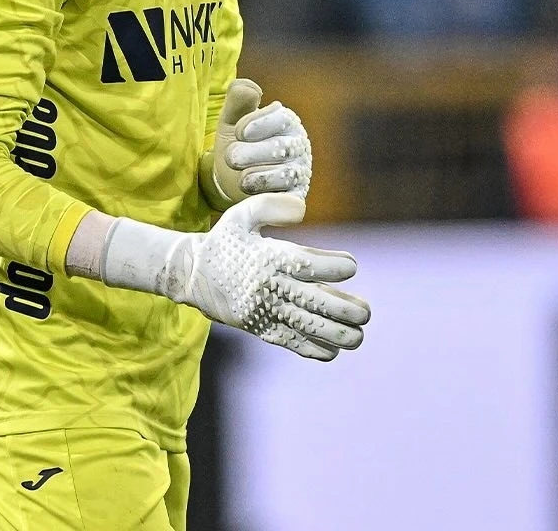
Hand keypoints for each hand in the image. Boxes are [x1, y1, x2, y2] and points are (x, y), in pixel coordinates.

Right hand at [102, 194, 368, 360]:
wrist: (191, 273)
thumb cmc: (224, 240)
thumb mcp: (241, 214)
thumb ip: (272, 206)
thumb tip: (303, 208)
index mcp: (270, 258)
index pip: (312, 265)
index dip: (338, 267)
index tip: (350, 266)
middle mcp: (271, 286)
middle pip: (316, 302)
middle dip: (347, 310)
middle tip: (366, 312)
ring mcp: (265, 310)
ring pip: (308, 327)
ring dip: (337, 335)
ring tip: (358, 336)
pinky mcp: (259, 328)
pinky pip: (290, 342)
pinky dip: (313, 349)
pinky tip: (333, 351)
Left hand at [200, 79, 311, 209]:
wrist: (228, 178)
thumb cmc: (235, 143)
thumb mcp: (230, 119)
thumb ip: (238, 100)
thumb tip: (250, 89)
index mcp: (285, 121)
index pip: (280, 119)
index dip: (259, 124)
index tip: (239, 132)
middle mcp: (298, 145)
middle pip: (282, 147)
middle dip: (253, 153)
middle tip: (231, 157)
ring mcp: (299, 173)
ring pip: (286, 175)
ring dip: (259, 177)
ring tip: (242, 179)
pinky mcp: (294, 198)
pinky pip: (290, 201)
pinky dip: (273, 199)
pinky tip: (255, 196)